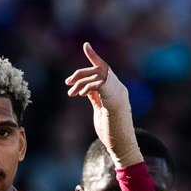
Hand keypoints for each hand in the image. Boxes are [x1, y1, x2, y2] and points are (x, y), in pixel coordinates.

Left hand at [64, 42, 137, 164]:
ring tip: (71, 92)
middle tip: (68, 82)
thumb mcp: (100, 110)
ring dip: (81, 81)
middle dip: (81, 73)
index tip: (86, 45)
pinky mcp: (114, 98)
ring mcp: (118, 92)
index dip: (94, 57)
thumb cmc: (111, 131)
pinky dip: (87, 86)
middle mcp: (118, 88)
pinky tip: (79, 94)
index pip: (104, 69)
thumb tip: (85, 88)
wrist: (122, 145)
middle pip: (98, 69)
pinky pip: (98, 83)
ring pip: (97, 75)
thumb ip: (95, 97)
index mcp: (115, 90)